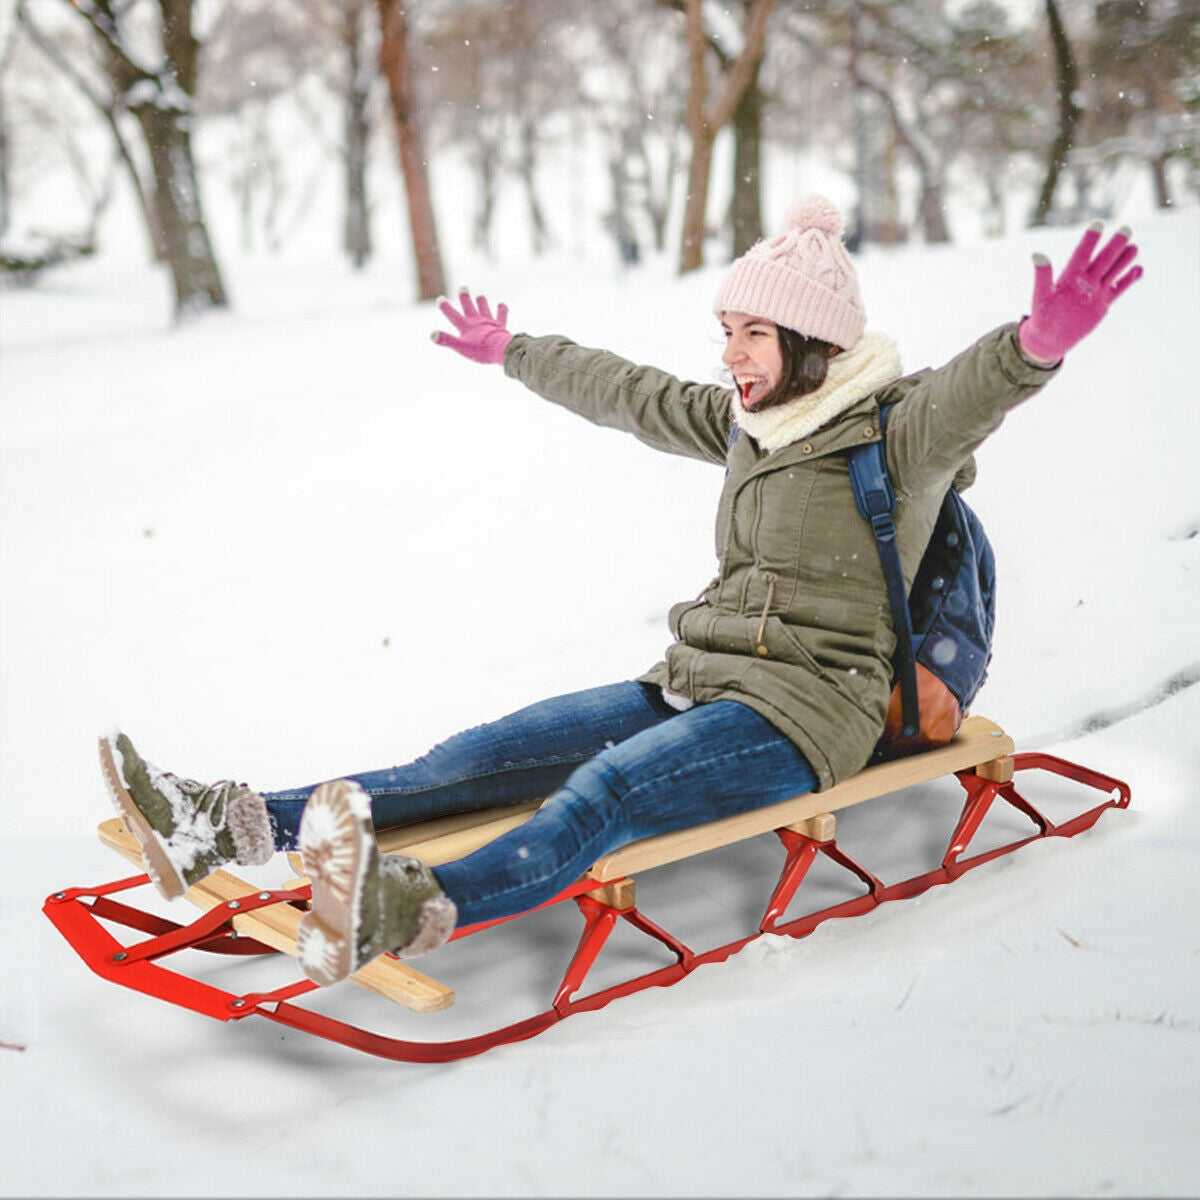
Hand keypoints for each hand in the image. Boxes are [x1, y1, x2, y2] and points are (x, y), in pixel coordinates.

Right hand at [431, 290, 511, 364]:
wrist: (499, 348)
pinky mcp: (500, 325)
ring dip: (482, 302)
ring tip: (480, 296)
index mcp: (466, 325)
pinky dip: (502, 310)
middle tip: (463, 287)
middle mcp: (476, 320)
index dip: (446, 307)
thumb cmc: (479, 349)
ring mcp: (489, 321)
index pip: (453, 315)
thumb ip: (446, 340)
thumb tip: (432, 335)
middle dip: (465, 297)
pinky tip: (502, 305)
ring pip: (484, 308)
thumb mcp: (460, 347)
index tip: (440, 299)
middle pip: (469, 307)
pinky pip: (501, 315)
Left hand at [1017, 221, 1142, 364]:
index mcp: (1069, 276)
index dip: (1090, 240)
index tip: (1098, 224)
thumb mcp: (1041, 296)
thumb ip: (1042, 276)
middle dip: (1114, 246)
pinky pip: (1118, 289)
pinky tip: (1139, 269)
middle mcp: (1085, 280)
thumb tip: (1036, 255)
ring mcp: (1096, 291)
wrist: (1051, 337)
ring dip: (1123, 260)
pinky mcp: (1103, 303)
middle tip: (1127, 229)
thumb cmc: (1042, 316)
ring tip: (1134, 248)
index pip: (1082, 254)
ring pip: (1113, 272)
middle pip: (1103, 260)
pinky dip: (1129, 281)